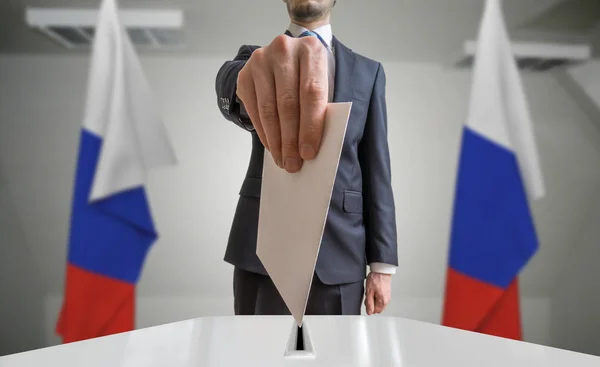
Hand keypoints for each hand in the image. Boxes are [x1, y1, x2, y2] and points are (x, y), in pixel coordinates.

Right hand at [236, 34, 328, 172]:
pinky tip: (271, 146)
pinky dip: (263, 132)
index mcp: (311, 50)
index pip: (311, 93)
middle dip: (290, 139)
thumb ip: (323, 107)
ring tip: (282, 160)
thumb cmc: (312, 74)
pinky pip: (253, 109)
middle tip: (293, 164)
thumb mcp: (325, 82)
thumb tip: (311, 147)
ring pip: (268, 109)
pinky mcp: (245, 73)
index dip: (310, 126)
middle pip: (287, 103)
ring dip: (275, 140)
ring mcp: (261, 60)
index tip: (309, 153)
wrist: (291, 51)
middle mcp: (283, 50)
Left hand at [364, 272, 391, 314]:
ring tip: (372, 291)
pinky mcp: (387, 293)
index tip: (367, 300)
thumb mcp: (369, 291)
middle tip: (369, 295)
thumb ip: (369, 303)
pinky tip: (374, 290)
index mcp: (383, 301)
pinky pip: (380, 299)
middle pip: (377, 308)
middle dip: (372, 304)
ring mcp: (387, 297)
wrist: (382, 270)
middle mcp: (387, 300)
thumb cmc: (376, 279)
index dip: (369, 306)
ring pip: (378, 303)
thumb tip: (369, 312)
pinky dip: (376, 296)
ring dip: (374, 300)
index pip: (374, 311)